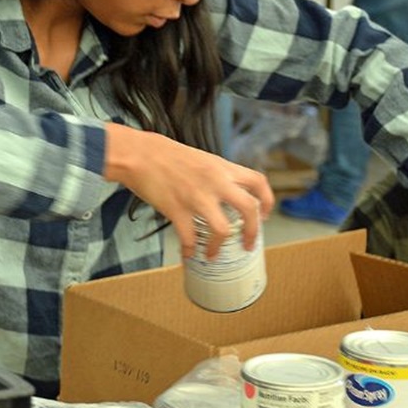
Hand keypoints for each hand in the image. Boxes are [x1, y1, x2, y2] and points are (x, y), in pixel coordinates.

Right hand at [104, 124, 273, 261]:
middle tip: (248, 243)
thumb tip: (228, 195)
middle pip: (249, 209)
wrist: (139, 153)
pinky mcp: (177, 210)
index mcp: (224, 168)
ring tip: (213, 254)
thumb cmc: (168, 155)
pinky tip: (188, 254)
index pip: (258, 182)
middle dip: (253, 231)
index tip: (265, 215)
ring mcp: (197, 197)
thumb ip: (219, 176)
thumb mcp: (203, 160)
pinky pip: (188, 238)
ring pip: (222, 229)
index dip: (268, 201)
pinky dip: (189, 250)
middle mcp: (216, 182)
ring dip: (219, 246)